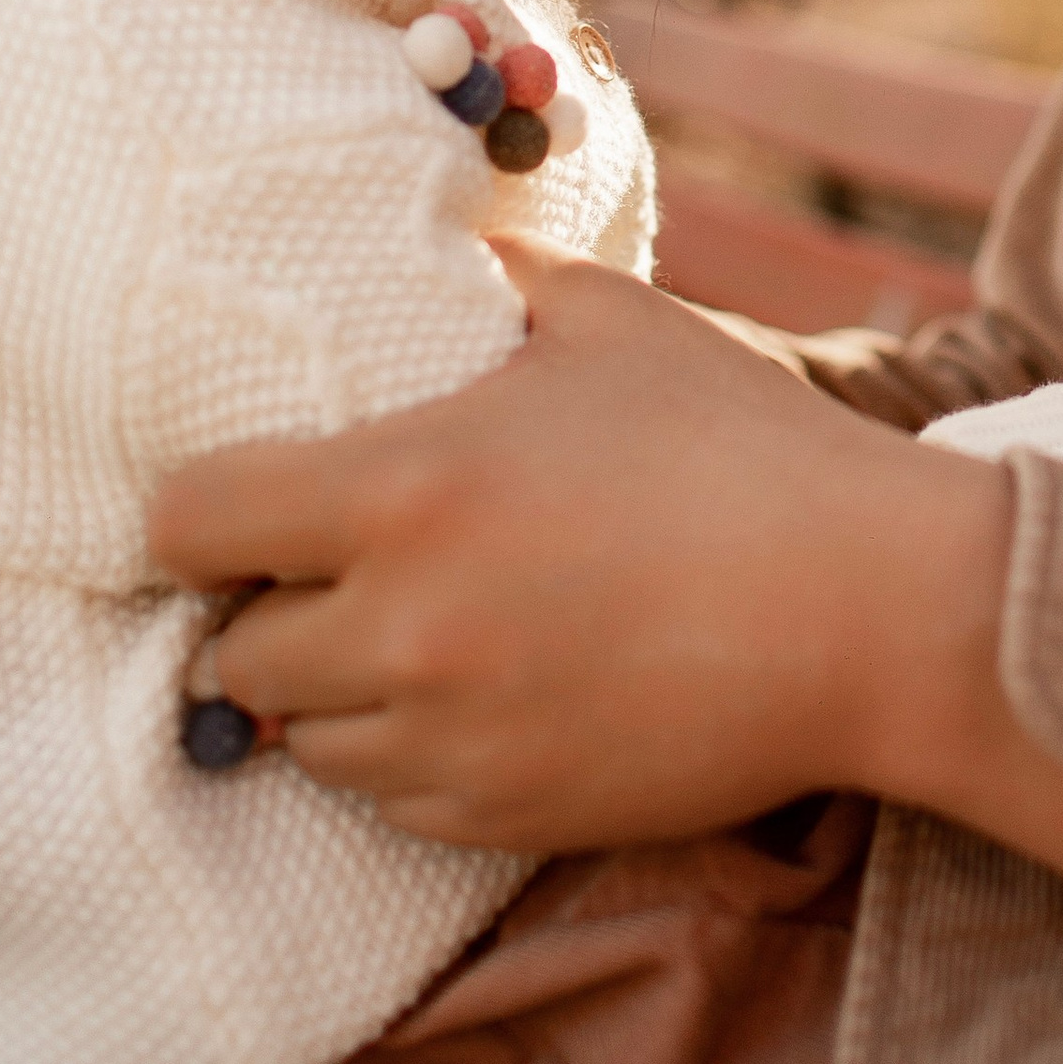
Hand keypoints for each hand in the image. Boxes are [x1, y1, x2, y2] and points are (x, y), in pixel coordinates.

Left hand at [150, 240, 1062, 1043]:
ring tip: (415, 633)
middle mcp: (399, 629)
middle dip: (270, 605)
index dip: (196, 508)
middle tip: (336, 568)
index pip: (189, 521)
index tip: (232, 500)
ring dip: (334, 689)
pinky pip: (390, 802)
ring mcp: (448, 741)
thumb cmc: (743, 450)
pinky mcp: (503, 819)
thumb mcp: (612, 324)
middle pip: (230, 651)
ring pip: (304, 739)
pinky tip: (485, 693)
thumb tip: (447, 245)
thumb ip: (499, 286)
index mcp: (403, 490)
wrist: (873, 612)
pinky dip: (410, 754)